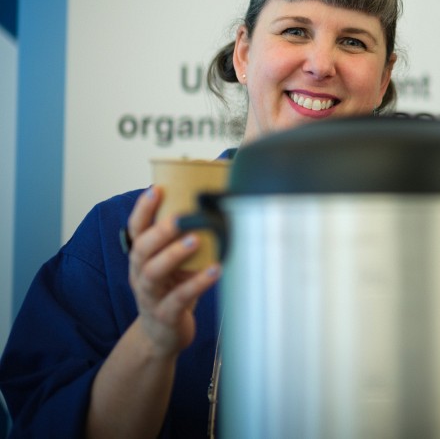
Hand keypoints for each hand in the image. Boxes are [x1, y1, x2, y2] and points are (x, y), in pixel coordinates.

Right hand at [125, 186, 219, 357]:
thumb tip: (217, 206)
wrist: (161, 336)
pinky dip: (197, 284)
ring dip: (174, 254)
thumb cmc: (172, 290)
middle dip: (160, 231)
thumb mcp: (174, 264)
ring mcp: (150, 296)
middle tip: (180, 216)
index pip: (136, 230)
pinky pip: (178, 298)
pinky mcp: (164, 315)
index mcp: (141, 258)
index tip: (156, 189)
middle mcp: (140, 274)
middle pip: (142, 250)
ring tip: (196, 239)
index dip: (143, 210)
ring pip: (154, 273)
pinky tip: (215, 271)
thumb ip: (185, 240)